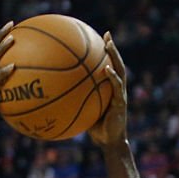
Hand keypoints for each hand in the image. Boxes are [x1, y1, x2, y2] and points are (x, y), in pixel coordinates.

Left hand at [88, 33, 127, 148]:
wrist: (109, 143)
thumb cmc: (96, 130)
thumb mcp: (85, 112)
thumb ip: (77, 101)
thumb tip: (58, 95)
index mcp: (110, 89)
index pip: (109, 67)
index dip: (106, 53)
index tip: (100, 39)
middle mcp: (117, 89)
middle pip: (117, 63)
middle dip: (112, 48)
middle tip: (106, 34)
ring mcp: (121, 95)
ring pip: (120, 71)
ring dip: (115, 56)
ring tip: (108, 44)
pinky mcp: (121, 103)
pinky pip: (116, 87)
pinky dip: (112, 77)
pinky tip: (106, 69)